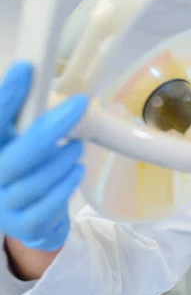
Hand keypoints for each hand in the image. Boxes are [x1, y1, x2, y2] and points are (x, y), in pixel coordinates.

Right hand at [0, 62, 87, 250]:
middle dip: (49, 128)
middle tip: (79, 104)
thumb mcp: (20, 142)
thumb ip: (26, 119)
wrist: (28, 221)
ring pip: (34, 183)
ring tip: (77, 147)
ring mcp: (4, 206)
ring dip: (61, 160)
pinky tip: (76, 171)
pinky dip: (65, 186)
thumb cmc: (27, 171)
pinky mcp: (25, 226)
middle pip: (16, 157)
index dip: (6, 97)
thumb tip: (40, 77)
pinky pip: (47, 207)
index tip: (25, 69)